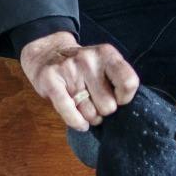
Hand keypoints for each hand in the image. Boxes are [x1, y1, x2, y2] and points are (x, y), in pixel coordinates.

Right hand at [20, 31, 138, 130]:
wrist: (46, 53)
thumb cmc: (82, 67)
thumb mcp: (104, 65)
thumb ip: (117, 81)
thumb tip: (124, 111)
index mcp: (106, 54)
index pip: (128, 83)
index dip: (125, 98)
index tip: (117, 99)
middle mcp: (88, 60)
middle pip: (109, 106)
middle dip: (103, 110)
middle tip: (95, 103)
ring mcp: (68, 70)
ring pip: (90, 114)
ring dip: (88, 116)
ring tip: (83, 105)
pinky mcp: (50, 81)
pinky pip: (70, 113)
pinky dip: (77, 122)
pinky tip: (80, 122)